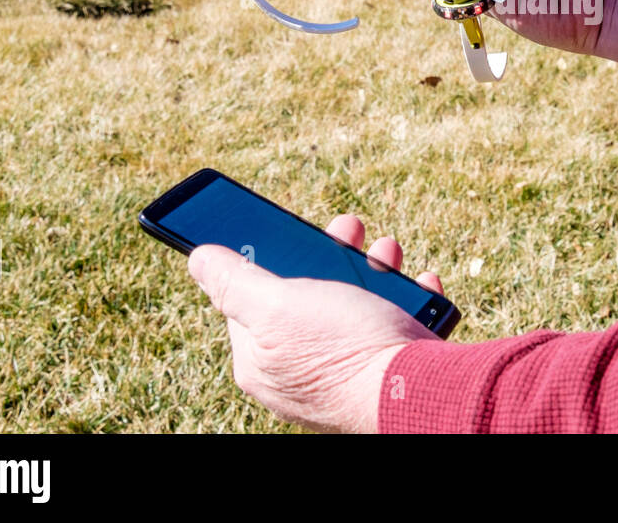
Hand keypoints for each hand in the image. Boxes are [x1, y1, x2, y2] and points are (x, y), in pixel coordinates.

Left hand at [187, 214, 444, 433]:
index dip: (268, 259)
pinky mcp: (385, 369)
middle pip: (307, 298)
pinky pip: (393, 325)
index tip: (285, 229)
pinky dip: (406, 299)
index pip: (250, 302)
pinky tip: (417, 282)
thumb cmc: (343, 349)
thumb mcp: (276, 306)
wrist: (419, 390)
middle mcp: (299, 372)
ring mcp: (344, 372)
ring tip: (386, 249)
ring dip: (373, 269)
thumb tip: (197, 259)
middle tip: (347, 227)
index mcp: (262, 361)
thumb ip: (233, 283)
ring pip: (354, 307)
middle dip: (328, 256)